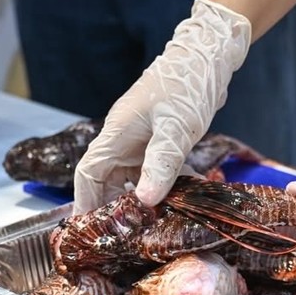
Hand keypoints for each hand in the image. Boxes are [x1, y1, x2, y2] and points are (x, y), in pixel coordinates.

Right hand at [73, 0, 250, 212]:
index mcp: (116, 134)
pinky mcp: (161, 142)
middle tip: (130, 239)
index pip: (88, 173)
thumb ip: (161, 162)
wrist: (209, 55)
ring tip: (157, 227)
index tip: (92, 232)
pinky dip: (168, 187)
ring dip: (146, 201)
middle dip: (117, 210)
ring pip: (135, 180)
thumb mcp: (176, 126)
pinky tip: (186, 200)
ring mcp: (142, 142)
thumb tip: (147, 201)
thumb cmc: (186, 83)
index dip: (86, 202)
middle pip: (108, 182)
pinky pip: (158, 172)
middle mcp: (123, 140)